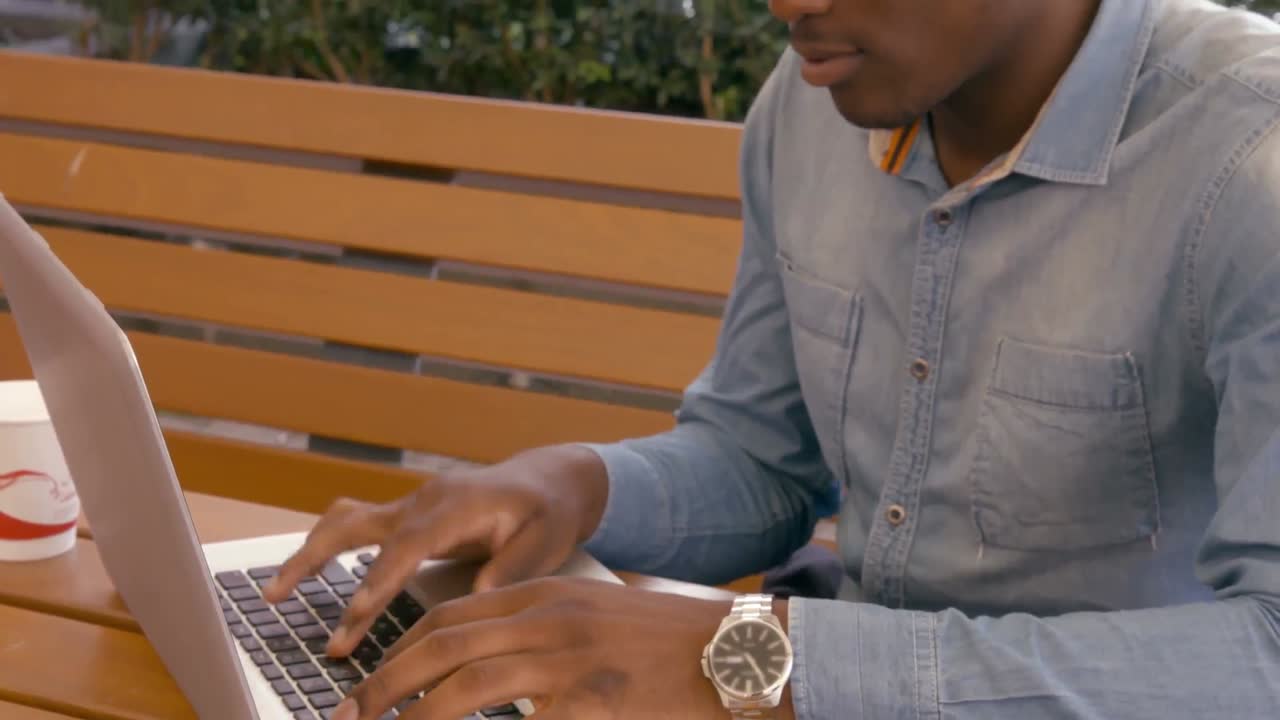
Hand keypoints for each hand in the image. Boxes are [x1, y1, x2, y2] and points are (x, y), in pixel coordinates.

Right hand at [261, 444, 609, 656]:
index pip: (406, 547)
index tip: (354, 617)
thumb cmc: (549, 511)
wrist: (552, 479)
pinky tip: (309, 575)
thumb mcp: (543, 542)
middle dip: (313, 560)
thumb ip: (508, 571)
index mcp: (455, 505)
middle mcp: (424, 501)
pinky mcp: (407, 516)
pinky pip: (358, 528)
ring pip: (345, 521)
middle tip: (277, 597)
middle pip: (354, 524)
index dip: (378, 582)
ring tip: (274, 592)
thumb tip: (472, 602)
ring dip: (308, 553)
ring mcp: (411, 506)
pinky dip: (328, 549)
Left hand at [330, 577, 742, 719]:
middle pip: (442, 644)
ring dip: (410, 714)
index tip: (370, 680)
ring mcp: (567, 663)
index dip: (400, 647)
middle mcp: (548, 620)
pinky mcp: (588, 703)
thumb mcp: (595, 620)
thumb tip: (486, 665)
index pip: (451, 614)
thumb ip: (540, 634)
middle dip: (384, 682)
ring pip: (464, 685)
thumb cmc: (668, 643)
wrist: (735, 655)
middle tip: (348, 715)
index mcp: (547, 594)